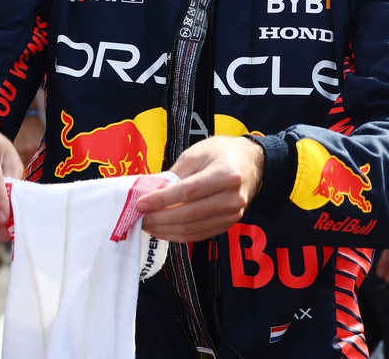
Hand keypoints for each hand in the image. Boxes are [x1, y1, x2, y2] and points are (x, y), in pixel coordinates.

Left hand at [136, 135, 264, 242]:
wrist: (250, 163)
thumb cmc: (221, 153)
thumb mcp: (196, 153)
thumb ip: (174, 174)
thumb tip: (151, 192)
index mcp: (225, 175)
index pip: (188, 192)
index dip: (161, 200)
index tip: (140, 203)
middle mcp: (232, 198)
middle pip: (189, 215)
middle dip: (159, 218)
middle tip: (138, 216)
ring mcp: (232, 215)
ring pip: (192, 229)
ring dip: (165, 230)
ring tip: (146, 224)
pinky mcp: (228, 225)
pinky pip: (199, 235)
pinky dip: (177, 235)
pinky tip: (162, 229)